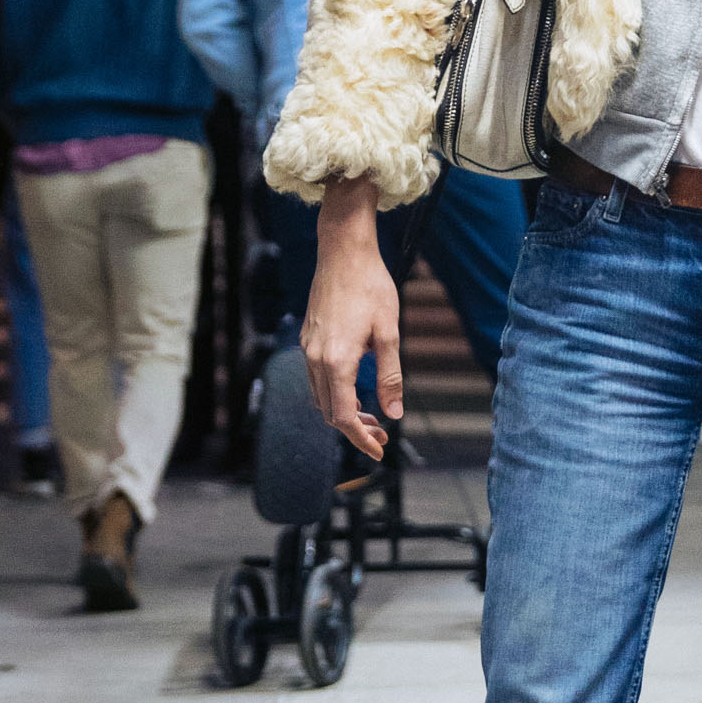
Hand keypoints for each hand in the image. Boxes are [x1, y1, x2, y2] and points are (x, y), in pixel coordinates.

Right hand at [302, 176, 400, 462]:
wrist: (344, 251)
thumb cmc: (372, 286)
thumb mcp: (389, 332)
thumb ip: (390, 376)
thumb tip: (393, 413)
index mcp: (337, 361)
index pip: (344, 416)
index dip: (360, 438)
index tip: (379, 450)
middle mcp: (316, 358)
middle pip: (329, 412)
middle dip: (355, 429)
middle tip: (382, 436)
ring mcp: (308, 348)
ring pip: (320, 397)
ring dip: (343, 413)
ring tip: (371, 417)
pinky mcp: (308, 339)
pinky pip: (315, 379)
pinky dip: (333, 394)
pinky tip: (354, 391)